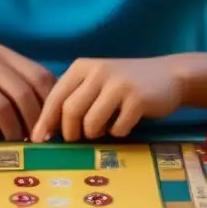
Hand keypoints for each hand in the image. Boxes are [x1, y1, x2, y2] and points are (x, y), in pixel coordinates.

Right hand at [0, 43, 54, 140]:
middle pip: (23, 93)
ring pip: (4, 108)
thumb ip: (18, 84)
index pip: (39, 75)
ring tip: (13, 140)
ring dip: (12, 130)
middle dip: (33, 121)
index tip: (51, 123)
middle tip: (34, 138)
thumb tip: (51, 115)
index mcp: (4, 54)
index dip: (50, 101)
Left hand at [30, 57, 182, 142]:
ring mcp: (118, 84)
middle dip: (69, 132)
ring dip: (94, 134)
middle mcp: (98, 71)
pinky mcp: (137, 99)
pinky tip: (124, 124)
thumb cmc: (125, 84)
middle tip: (76, 140)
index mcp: (82, 67)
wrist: (169, 76)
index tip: (37, 140)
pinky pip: (117, 128)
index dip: (44, 121)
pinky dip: (118, 133)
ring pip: (91, 122)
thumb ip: (74, 98)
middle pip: (70, 111)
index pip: (55, 96)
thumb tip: (46, 130)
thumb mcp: (96, 83)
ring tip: (103, 129)